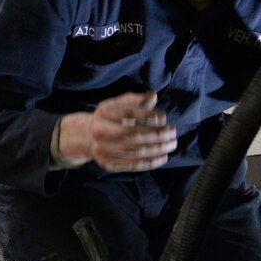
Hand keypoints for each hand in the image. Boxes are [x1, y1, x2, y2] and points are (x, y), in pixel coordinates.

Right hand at [60, 92, 176, 171]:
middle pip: (133, 134)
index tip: (164, 117)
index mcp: (104, 112)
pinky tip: (163, 157)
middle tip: (173, 132)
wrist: (87, 135)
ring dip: (157, 148)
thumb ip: (137, 100)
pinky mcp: (107, 164)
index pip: (128, 113)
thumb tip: (153, 96)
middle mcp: (100, 131)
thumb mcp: (120, 103)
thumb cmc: (111, 116)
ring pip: (134, 151)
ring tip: (172, 144)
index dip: (147, 115)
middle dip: (157, 134)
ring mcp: (102, 149)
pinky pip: (132, 165)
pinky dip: (150, 162)